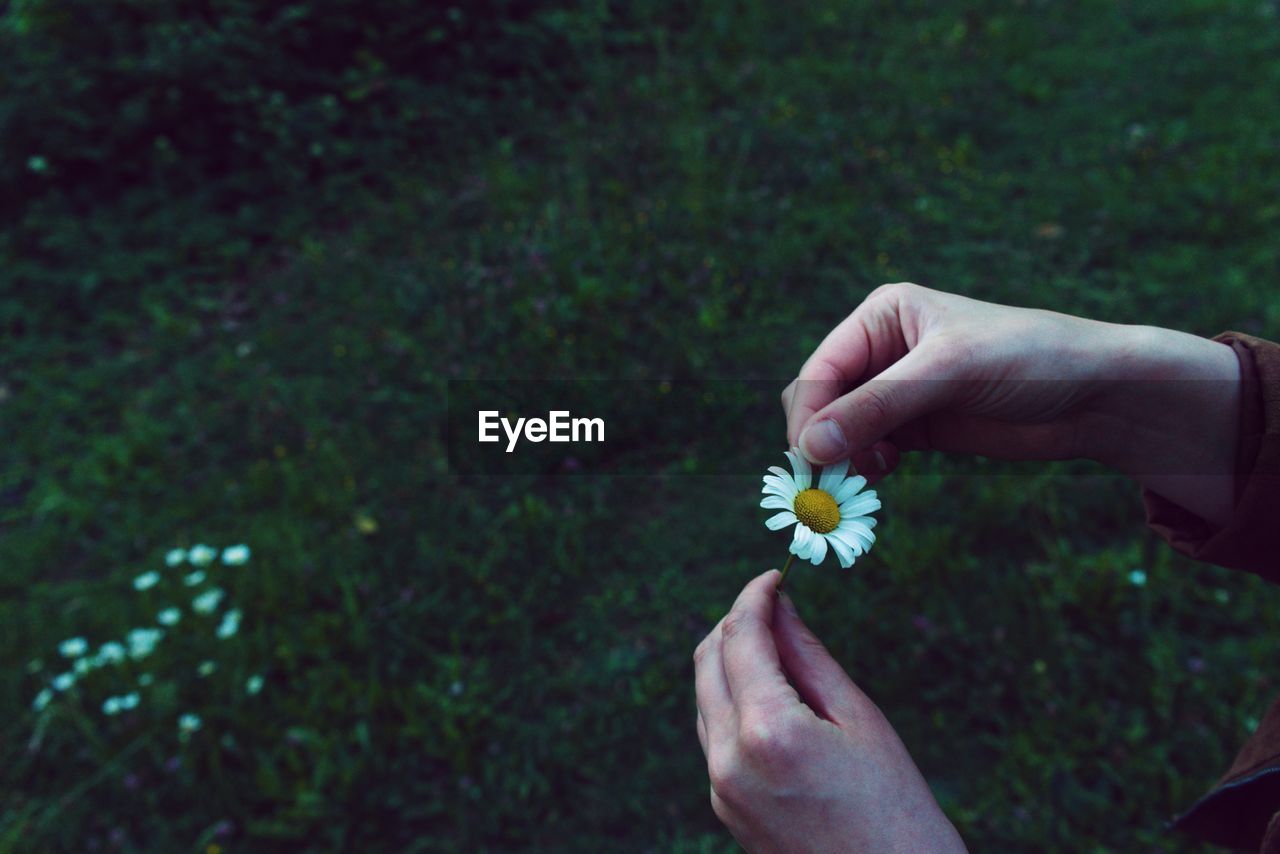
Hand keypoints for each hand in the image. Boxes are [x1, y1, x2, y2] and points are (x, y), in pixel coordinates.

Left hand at [693, 570, 965, 852]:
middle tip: (774, 605)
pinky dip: (734, 701)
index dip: (754, 597)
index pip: (740, 638)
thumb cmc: (896, 811)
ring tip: (783, 651)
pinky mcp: (724, 808)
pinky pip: (716, 735)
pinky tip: (775, 698)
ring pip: (706, 698)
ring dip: (731, 662)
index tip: (773, 576)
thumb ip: (808, 656)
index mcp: (767, 731)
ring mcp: (720, 789)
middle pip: (707, 662)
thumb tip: (780, 607)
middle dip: (735, 623)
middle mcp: (729, 760)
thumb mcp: (859, 719)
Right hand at [781, 282, 1241, 527]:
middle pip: (821, 399)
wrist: (1098, 396)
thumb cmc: (1029, 360)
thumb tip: (810, 446)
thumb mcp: (949, 374)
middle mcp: (883, 350)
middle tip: (828, 482)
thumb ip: (878, 408)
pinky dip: (863, 467)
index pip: (822, 368)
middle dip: (819, 438)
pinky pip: (866, 449)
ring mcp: (898, 391)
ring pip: (838, 430)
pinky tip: (882, 476)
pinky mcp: (917, 427)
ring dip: (840, 458)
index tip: (810, 459)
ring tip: (861, 482)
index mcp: (884, 316)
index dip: (809, 414)